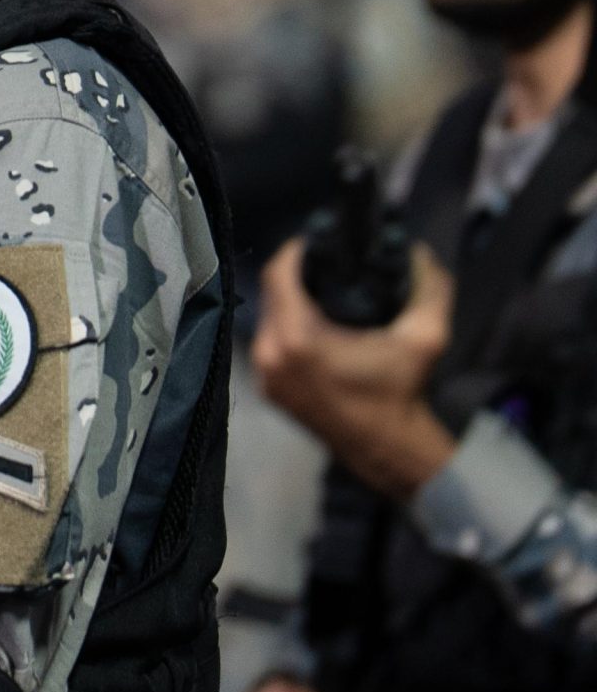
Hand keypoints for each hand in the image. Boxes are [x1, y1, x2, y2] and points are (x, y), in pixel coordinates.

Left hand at [250, 238, 456, 497]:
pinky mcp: (267, 388)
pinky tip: (311, 321)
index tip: (320, 242)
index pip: (278, 274)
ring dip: (289, 298)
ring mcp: (264, 375)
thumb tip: (419, 250)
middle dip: (295, 273)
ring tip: (319, 288)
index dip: (297, 251)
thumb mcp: (425, 336)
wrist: (388, 449)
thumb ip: (428, 286)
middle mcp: (271, 355)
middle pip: (271, 292)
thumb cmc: (401, 391)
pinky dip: (285, 325)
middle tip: (324, 262)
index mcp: (299, 339)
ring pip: (267, 315)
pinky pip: (268, 340)